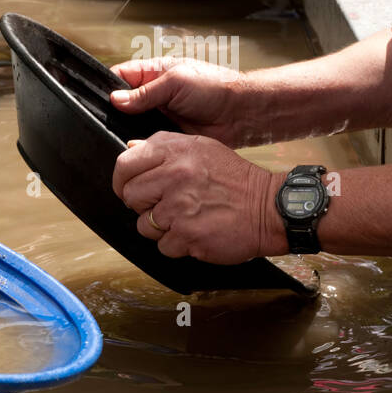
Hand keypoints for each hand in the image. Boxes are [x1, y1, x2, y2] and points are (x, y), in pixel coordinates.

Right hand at [109, 56, 244, 144]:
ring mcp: (160, 116)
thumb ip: (145, 92)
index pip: (120, 76)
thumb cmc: (216, 87)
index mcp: (154, 73)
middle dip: (114, 113)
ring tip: (118, 137)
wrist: (241, 113)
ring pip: (132, 125)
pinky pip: (147, 141)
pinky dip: (142, 145)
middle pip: (122, 104)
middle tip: (103, 122)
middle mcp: (154, 95)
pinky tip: (135, 149)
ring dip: (127, 130)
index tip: (92, 99)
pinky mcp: (167, 136)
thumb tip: (116, 100)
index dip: (106, 86)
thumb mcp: (176, 82)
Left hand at [112, 133, 284, 262]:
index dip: (123, 180)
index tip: (129, 188)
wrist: (269, 208)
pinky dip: (178, 244)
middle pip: (130, 197)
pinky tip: (196, 231)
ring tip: (186, 218)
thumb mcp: (202, 148)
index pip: (125, 165)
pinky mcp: (187, 236)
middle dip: (143, 206)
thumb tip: (130, 149)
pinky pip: (164, 246)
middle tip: (164, 205)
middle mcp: (174, 176)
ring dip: (161, 228)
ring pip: (144, 225)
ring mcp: (179, 208)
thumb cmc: (236, 180)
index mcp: (175, 152)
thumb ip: (164, 146)